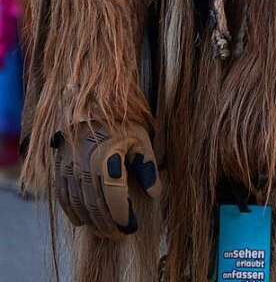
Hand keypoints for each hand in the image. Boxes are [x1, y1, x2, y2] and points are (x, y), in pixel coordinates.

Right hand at [52, 122, 160, 237]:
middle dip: (107, 226)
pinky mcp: (59, 166)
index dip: (123, 219)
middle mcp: (85, 167)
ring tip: (103, 230)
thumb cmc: (120, 122)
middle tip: (118, 235)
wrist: (88, 102)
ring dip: (91, 222)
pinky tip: (81, 221)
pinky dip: (72, 212)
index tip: (131, 228)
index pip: (114, 201)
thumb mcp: (140, 139)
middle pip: (95, 207)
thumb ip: (147, 167)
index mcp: (107, 160)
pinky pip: (63, 196)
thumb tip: (155, 193)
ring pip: (78, 205)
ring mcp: (69, 168)